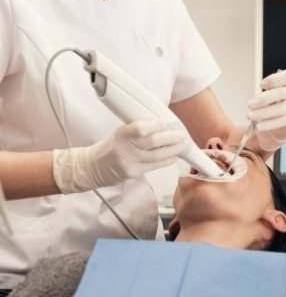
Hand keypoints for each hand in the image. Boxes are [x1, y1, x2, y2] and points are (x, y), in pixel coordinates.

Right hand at [53, 120, 185, 193]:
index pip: (141, 128)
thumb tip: (163, 125)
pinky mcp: (132, 173)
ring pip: (156, 156)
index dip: (156, 125)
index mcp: (122, 133)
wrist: (92, 167)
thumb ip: (139, 130)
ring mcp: (129, 162)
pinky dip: (165, 161)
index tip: (166, 123)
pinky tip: (173, 157)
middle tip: (181, 136)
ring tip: (181, 146)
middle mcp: (125, 148)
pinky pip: (153, 167)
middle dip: (170, 138)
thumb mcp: (121, 132)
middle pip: (152, 142)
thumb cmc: (110, 147)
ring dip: (172, 150)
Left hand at [248, 70, 285, 150]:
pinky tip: (258, 126)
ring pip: (281, 109)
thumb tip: (255, 101)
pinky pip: (281, 121)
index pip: (285, 76)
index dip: (273, 80)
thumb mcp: (265, 99)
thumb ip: (263, 96)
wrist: (276, 129)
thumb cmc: (269, 108)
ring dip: (263, 113)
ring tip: (250, 116)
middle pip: (281, 93)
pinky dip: (268, 124)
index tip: (260, 85)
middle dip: (263, 99)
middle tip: (249, 105)